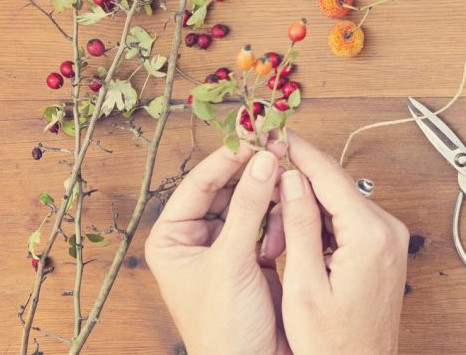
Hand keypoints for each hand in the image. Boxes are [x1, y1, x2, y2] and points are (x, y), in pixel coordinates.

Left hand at [146, 145, 289, 354]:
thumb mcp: (232, 262)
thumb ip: (248, 208)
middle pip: (227, 189)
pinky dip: (282, 218)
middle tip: (279, 150)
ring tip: (289, 185)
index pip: (199, 183)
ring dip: (271, 196)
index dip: (228, 158)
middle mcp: (195, 240)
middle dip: (254, 174)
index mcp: (172, 239)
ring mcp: (225, 248)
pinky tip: (293, 219)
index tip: (256, 136)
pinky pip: (268, 223)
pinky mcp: (253, 258)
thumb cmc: (224, 330)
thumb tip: (262, 160)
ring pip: (250, 203)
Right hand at [278, 131, 408, 354]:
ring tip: (273, 237)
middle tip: (262, 193)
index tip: (276, 132)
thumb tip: (291, 180)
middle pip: (335, 187)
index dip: (299, 152)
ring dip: (305, 211)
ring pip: (339, 204)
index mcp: (371, 235)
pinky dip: (320, 227)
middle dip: (296, 189)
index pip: (330, 176)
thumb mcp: (304, 286)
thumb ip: (300, 226)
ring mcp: (390, 239)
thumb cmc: (332, 344)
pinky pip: (348, 222)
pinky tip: (295, 245)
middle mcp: (389, 230)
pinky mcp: (384, 249)